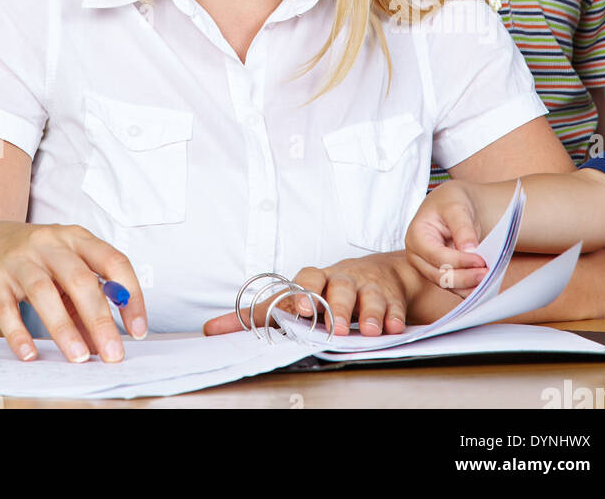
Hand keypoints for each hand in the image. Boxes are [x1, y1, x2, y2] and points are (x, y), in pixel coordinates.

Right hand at [0, 220, 146, 362]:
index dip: (130, 295)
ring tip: (78, 358)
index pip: (113, 261)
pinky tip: (29, 354)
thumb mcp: (64, 270)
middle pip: (80, 279)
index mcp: (77, 238)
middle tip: (112, 353)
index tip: (138, 329)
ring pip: (44, 292)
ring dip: (64, 328)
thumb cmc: (36, 259)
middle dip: (100, 319)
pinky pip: (6, 308)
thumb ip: (84, 303)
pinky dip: (18, 332)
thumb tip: (102, 343)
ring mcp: (20, 259)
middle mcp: (50, 243)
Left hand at [203, 253, 418, 337]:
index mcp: (314, 281)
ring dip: (366, 313)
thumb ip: (257, 315)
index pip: (305, 281)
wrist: (380, 273)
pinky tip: (392, 327)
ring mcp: (366, 287)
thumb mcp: (294, 299)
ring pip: (367, 296)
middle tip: (335, 325)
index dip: (303, 294)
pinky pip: (393, 306)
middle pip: (338, 288)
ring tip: (366, 330)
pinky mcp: (390, 297)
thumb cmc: (326, 290)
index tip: (300, 309)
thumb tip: (211, 330)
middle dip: (336, 306)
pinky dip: (392, 317)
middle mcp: (340, 280)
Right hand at [405, 182, 489, 294]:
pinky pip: (454, 287)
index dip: (459, 261)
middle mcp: (418, 255)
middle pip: (439, 275)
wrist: (454, 206)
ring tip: (488, 280)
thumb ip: (462, 227)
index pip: (436, 256)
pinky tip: (483, 286)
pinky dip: (468, 289)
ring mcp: (427, 267)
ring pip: (447, 285)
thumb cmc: (451, 202)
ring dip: (468, 286)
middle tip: (487, 273)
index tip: (480, 260)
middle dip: (465, 277)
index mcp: (416, 235)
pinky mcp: (440, 274)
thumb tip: (469, 250)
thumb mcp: (456, 206)